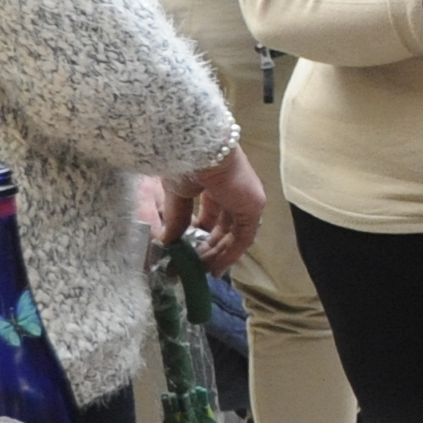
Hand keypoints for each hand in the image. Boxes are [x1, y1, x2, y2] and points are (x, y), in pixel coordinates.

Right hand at [158, 145, 265, 274]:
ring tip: (201, 272)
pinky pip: (244, 238)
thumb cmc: (184, 164)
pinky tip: (215, 269)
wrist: (196, 150)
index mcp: (217, 184)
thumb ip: (177, 218)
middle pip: (225, 227)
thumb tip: (169, 241)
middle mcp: (236, 192)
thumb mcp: (176, 195)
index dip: (202, 235)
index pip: (214, 215)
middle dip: (210, 248)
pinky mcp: (253, 208)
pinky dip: (230, 255)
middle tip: (194, 267)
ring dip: (218, 255)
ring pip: (235, 235)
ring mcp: (247, 199)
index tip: (188, 253)